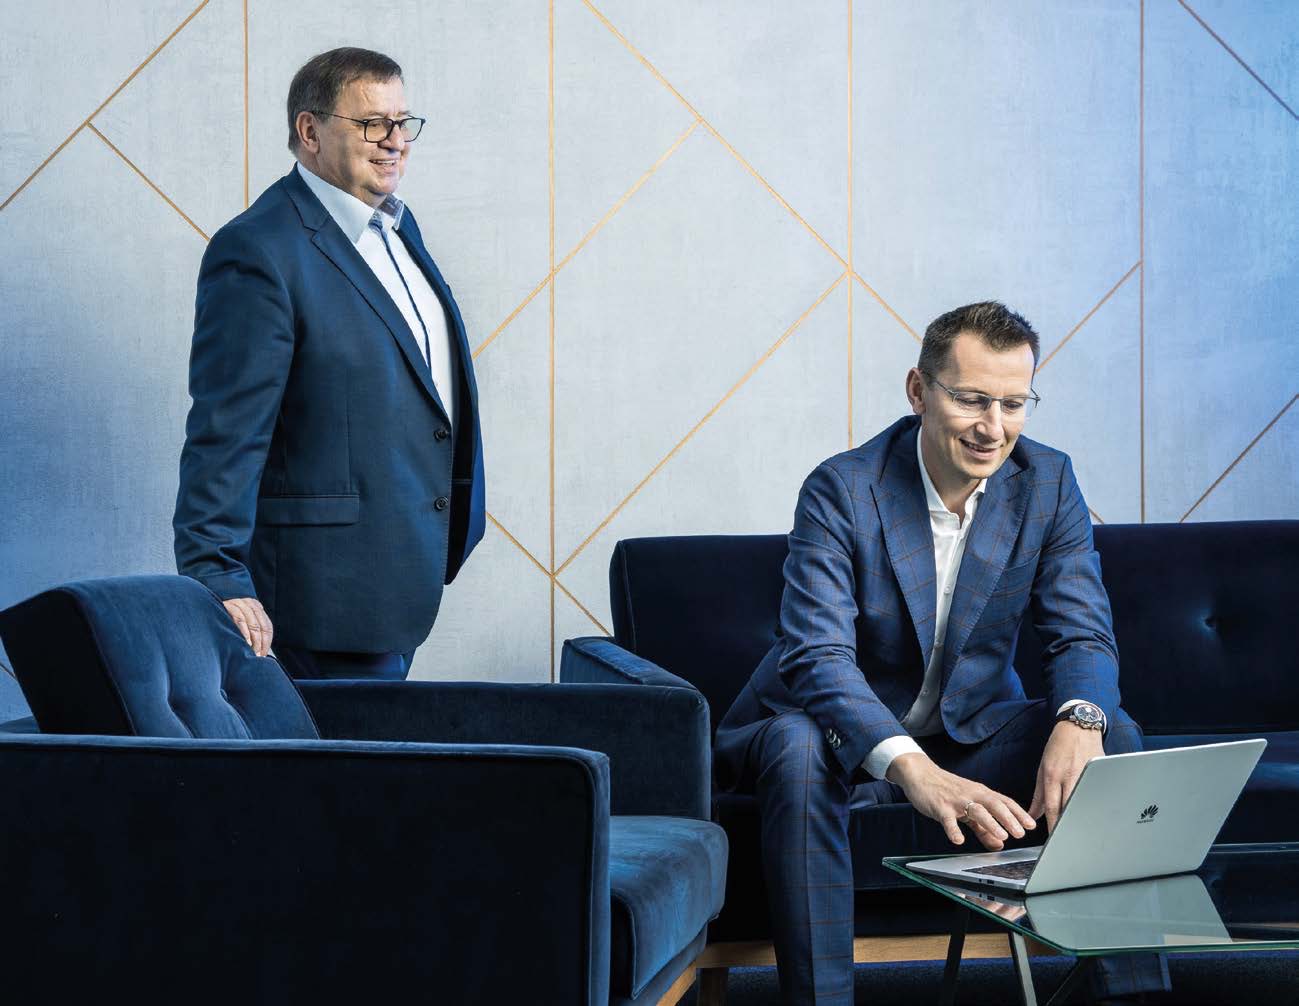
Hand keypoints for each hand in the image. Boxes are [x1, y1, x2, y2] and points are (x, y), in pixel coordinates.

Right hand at [222, 597, 273, 656]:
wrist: (205, 604)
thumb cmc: (223, 618)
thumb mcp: (240, 622)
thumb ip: (249, 632)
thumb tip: (258, 654)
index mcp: (257, 609)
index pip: (267, 627)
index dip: (266, 642)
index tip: (263, 655)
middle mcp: (250, 604)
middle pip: (261, 626)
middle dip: (260, 643)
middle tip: (257, 656)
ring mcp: (240, 603)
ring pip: (252, 623)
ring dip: (254, 639)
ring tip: (252, 652)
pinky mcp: (229, 605)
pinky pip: (240, 618)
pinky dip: (244, 631)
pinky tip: (245, 641)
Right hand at [887, 752, 1035, 850]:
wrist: (920, 773)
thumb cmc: (946, 790)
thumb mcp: (967, 808)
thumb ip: (983, 828)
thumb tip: (999, 844)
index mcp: (980, 793)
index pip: (1004, 801)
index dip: (1018, 813)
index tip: (1031, 825)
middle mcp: (971, 794)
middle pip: (994, 804)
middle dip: (1009, 818)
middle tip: (1021, 833)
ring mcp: (956, 800)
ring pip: (976, 810)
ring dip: (990, 823)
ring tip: (1002, 836)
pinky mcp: (940, 806)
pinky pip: (948, 819)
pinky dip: (954, 830)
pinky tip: (959, 840)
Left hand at [1029, 721, 1104, 831]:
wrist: (1078, 726)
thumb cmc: (1058, 747)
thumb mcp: (1043, 767)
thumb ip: (1039, 793)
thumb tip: (1033, 814)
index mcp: (1053, 775)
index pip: (1052, 806)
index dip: (1052, 825)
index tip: (1053, 839)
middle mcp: (1068, 776)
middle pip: (1068, 807)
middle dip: (1066, 826)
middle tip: (1067, 841)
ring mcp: (1085, 775)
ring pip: (1083, 802)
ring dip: (1080, 818)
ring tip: (1080, 833)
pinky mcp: (1098, 773)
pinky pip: (1096, 793)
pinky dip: (1094, 805)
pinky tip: (1095, 816)